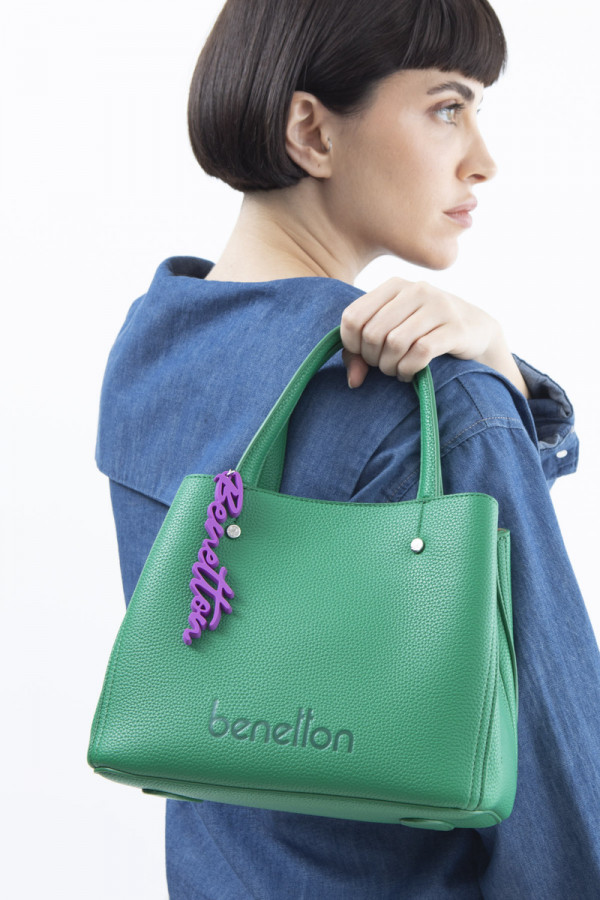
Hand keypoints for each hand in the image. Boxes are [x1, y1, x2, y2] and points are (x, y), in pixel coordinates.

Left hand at [340, 277, 529, 397]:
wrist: (476, 329)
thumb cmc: (424, 332)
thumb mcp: (390, 333)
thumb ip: (361, 353)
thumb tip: (353, 380)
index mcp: (393, 285)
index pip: (352, 317)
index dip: (352, 345)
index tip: (364, 357)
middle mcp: (416, 289)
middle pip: (373, 333)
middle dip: (373, 360)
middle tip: (384, 366)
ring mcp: (438, 306)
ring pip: (395, 344)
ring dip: (391, 367)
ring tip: (397, 371)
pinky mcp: (455, 328)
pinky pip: (420, 353)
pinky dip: (409, 369)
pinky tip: (410, 374)